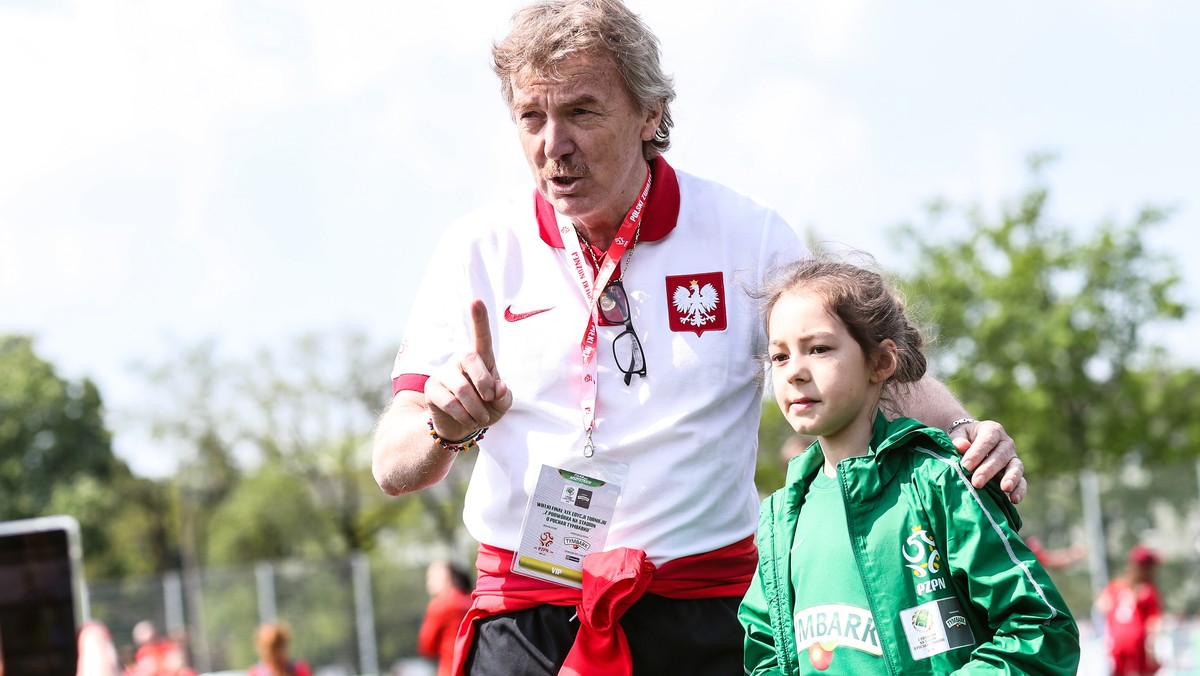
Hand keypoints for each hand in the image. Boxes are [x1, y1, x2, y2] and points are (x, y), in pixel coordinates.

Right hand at [424, 299, 512, 440]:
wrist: (462, 428)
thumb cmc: (486, 409)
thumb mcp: (501, 404)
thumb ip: (504, 396)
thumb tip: (499, 387)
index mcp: (481, 359)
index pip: (481, 336)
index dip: (479, 319)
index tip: (476, 301)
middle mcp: (460, 361)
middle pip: (471, 358)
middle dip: (485, 382)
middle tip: (490, 400)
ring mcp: (444, 373)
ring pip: (462, 387)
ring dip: (477, 408)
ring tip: (481, 418)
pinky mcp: (432, 389)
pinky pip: (449, 402)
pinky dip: (464, 416)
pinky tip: (468, 421)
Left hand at [951, 420, 1026, 503]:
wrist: (972, 442)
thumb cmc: (964, 439)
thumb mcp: (958, 435)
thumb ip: (958, 440)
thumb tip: (962, 446)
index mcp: (992, 430)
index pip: (987, 440)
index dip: (977, 453)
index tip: (965, 466)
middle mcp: (1006, 443)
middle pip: (1000, 456)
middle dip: (988, 470)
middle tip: (976, 482)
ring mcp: (1012, 458)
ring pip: (1016, 467)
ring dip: (1011, 478)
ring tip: (1004, 488)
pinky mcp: (1016, 472)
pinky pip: (1022, 481)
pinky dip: (1020, 490)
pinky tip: (1014, 499)